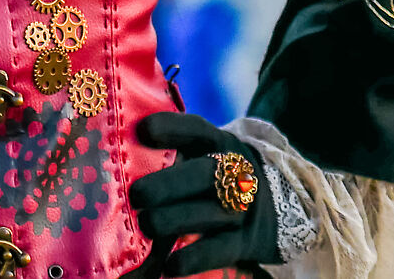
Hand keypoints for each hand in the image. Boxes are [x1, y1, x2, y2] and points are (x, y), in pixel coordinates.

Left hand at [129, 113, 282, 274]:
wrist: (278, 200)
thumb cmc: (216, 172)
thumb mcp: (203, 151)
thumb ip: (170, 149)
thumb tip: (116, 148)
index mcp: (217, 143)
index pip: (196, 129)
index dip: (170, 128)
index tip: (143, 131)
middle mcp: (233, 172)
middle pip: (203, 174)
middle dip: (168, 184)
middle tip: (137, 195)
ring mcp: (243, 208)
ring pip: (210, 212)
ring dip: (176, 220)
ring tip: (147, 225)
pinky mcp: (247, 242)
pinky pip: (221, 250)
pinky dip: (195, 259)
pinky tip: (171, 266)